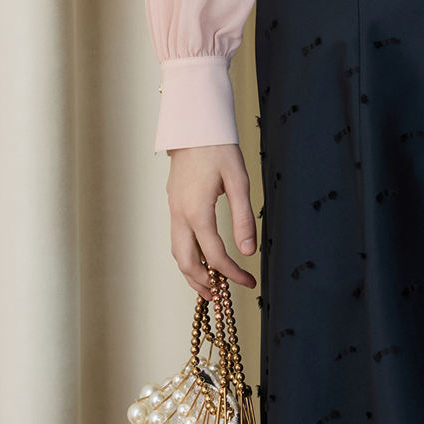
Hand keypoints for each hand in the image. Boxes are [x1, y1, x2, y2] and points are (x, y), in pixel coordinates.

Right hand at [165, 143, 258, 298]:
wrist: (194, 126)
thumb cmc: (219, 150)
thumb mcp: (239, 181)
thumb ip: (243, 218)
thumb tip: (249, 251)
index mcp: (198, 211)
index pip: (215, 255)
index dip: (233, 274)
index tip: (249, 281)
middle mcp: (181, 215)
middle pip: (187, 262)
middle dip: (205, 284)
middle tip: (224, 297)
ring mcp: (174, 209)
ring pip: (178, 253)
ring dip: (192, 273)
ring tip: (211, 287)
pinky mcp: (174, 204)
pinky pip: (177, 239)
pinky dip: (188, 256)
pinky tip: (201, 259)